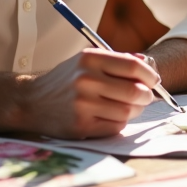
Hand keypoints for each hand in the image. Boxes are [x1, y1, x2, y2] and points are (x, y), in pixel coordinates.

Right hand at [22, 48, 156, 137]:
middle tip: (146, 97)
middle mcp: (86, 80)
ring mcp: (82, 104)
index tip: (154, 81)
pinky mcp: (80, 125)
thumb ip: (116, 62)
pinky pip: (114, 126)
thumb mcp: (86, 61)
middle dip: (146, 96)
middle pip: (134, 91)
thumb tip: (148, 68)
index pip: (133, 66)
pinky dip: (119, 123)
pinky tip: (111, 116)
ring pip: (127, 111)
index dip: (149, 75)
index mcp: (89, 59)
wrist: (31, 101)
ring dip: (134, 111)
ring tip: (129, 107)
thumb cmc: (65, 80)